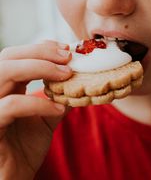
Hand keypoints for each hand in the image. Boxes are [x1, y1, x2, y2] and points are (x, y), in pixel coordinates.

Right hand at [0, 41, 71, 179]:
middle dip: (41, 52)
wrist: (13, 177)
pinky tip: (58, 109)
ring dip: (39, 68)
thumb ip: (56, 100)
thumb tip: (79, 84)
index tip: (66, 50)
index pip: (16, 57)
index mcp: (5, 88)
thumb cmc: (24, 148)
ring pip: (4, 72)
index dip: (40, 48)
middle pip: (8, 56)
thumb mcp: (45, 119)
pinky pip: (12, 106)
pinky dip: (39, 104)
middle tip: (68, 57)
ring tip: (66, 75)